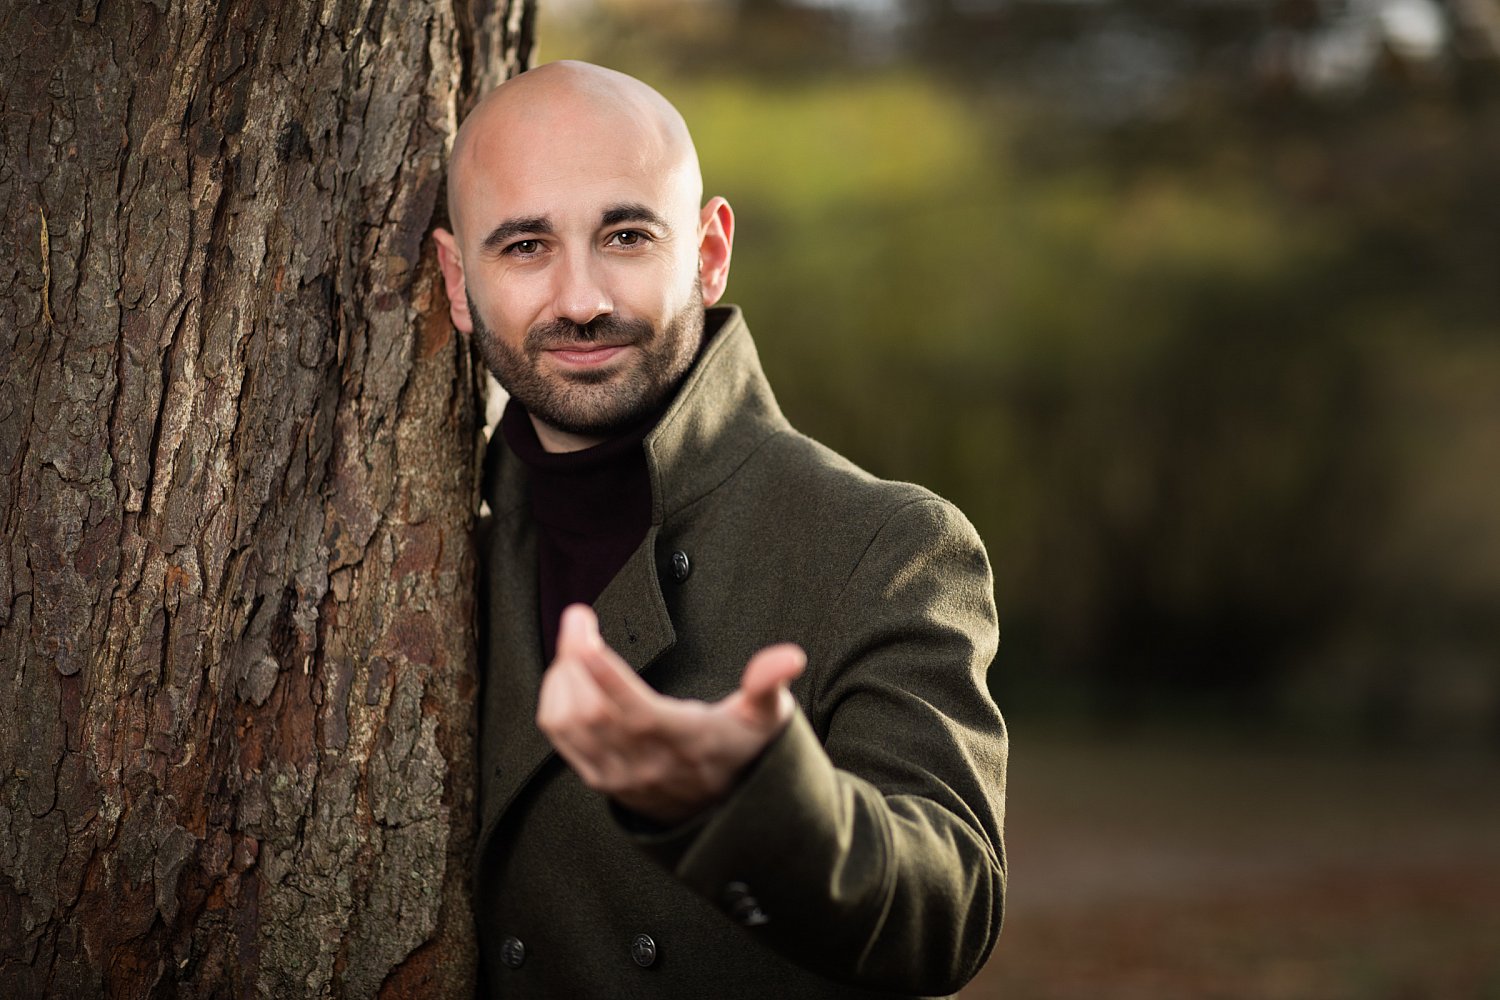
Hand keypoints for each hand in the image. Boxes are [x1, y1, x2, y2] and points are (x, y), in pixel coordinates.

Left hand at [536, 604, 805, 824]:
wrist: (724, 815)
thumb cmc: (743, 751)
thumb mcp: (767, 718)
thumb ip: (770, 683)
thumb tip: (790, 656)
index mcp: (684, 741)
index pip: (634, 709)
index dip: (602, 669)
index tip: (582, 626)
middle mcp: (645, 763)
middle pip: (589, 710)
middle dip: (574, 656)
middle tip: (579, 619)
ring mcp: (617, 774)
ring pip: (568, 722)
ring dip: (562, 676)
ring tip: (577, 645)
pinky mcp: (599, 778)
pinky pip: (561, 736)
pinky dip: (555, 698)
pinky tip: (569, 675)